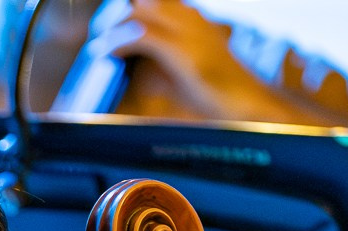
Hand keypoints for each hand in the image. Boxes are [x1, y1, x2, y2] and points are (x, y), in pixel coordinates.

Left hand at [90, 0, 298, 124]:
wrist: (248, 103)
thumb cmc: (215, 90)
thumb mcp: (180, 68)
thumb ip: (156, 61)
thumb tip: (126, 66)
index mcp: (190, 16)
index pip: (152, 1)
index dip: (129, 9)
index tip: (107, 25)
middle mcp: (189, 16)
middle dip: (115, 13)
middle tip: (99, 35)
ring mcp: (188, 31)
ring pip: (139, 9)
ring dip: (114, 26)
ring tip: (100, 45)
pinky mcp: (184, 51)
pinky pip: (142, 35)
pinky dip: (119, 42)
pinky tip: (108, 53)